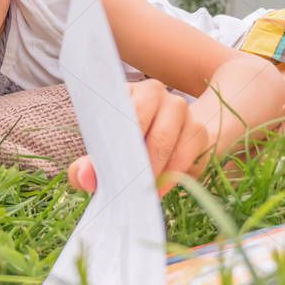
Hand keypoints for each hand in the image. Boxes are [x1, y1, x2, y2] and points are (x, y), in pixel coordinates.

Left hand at [67, 78, 212, 197]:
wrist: (170, 140)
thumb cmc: (126, 146)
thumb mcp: (102, 155)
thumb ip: (86, 167)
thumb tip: (85, 176)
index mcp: (125, 91)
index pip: (118, 109)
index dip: (115, 140)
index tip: (108, 167)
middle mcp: (154, 92)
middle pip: (142, 123)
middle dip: (135, 162)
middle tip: (126, 188)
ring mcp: (180, 108)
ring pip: (166, 142)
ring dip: (153, 171)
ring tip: (141, 192)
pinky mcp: (199, 129)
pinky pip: (186, 155)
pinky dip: (172, 176)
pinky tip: (159, 189)